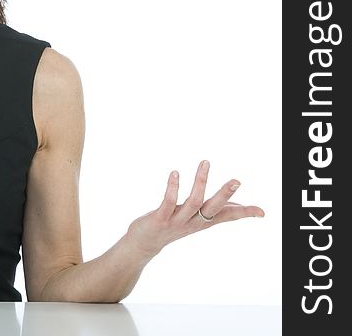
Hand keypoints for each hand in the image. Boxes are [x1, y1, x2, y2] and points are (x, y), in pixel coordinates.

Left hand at [125, 160, 264, 259]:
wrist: (144, 244)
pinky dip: (173, 188)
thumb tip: (235, 202)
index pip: (227, 216)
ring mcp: (177, 221)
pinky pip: (168, 202)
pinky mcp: (160, 219)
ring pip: (193, 202)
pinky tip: (175, 173)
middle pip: (213, 208)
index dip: (244, 213)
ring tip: (205, 162)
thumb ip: (213, 210)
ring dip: (200, 182)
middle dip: (225, 194)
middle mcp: (193, 222)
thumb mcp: (195, 219)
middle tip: (237, 180)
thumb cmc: (171, 226)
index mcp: (203, 221)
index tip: (262, 212)